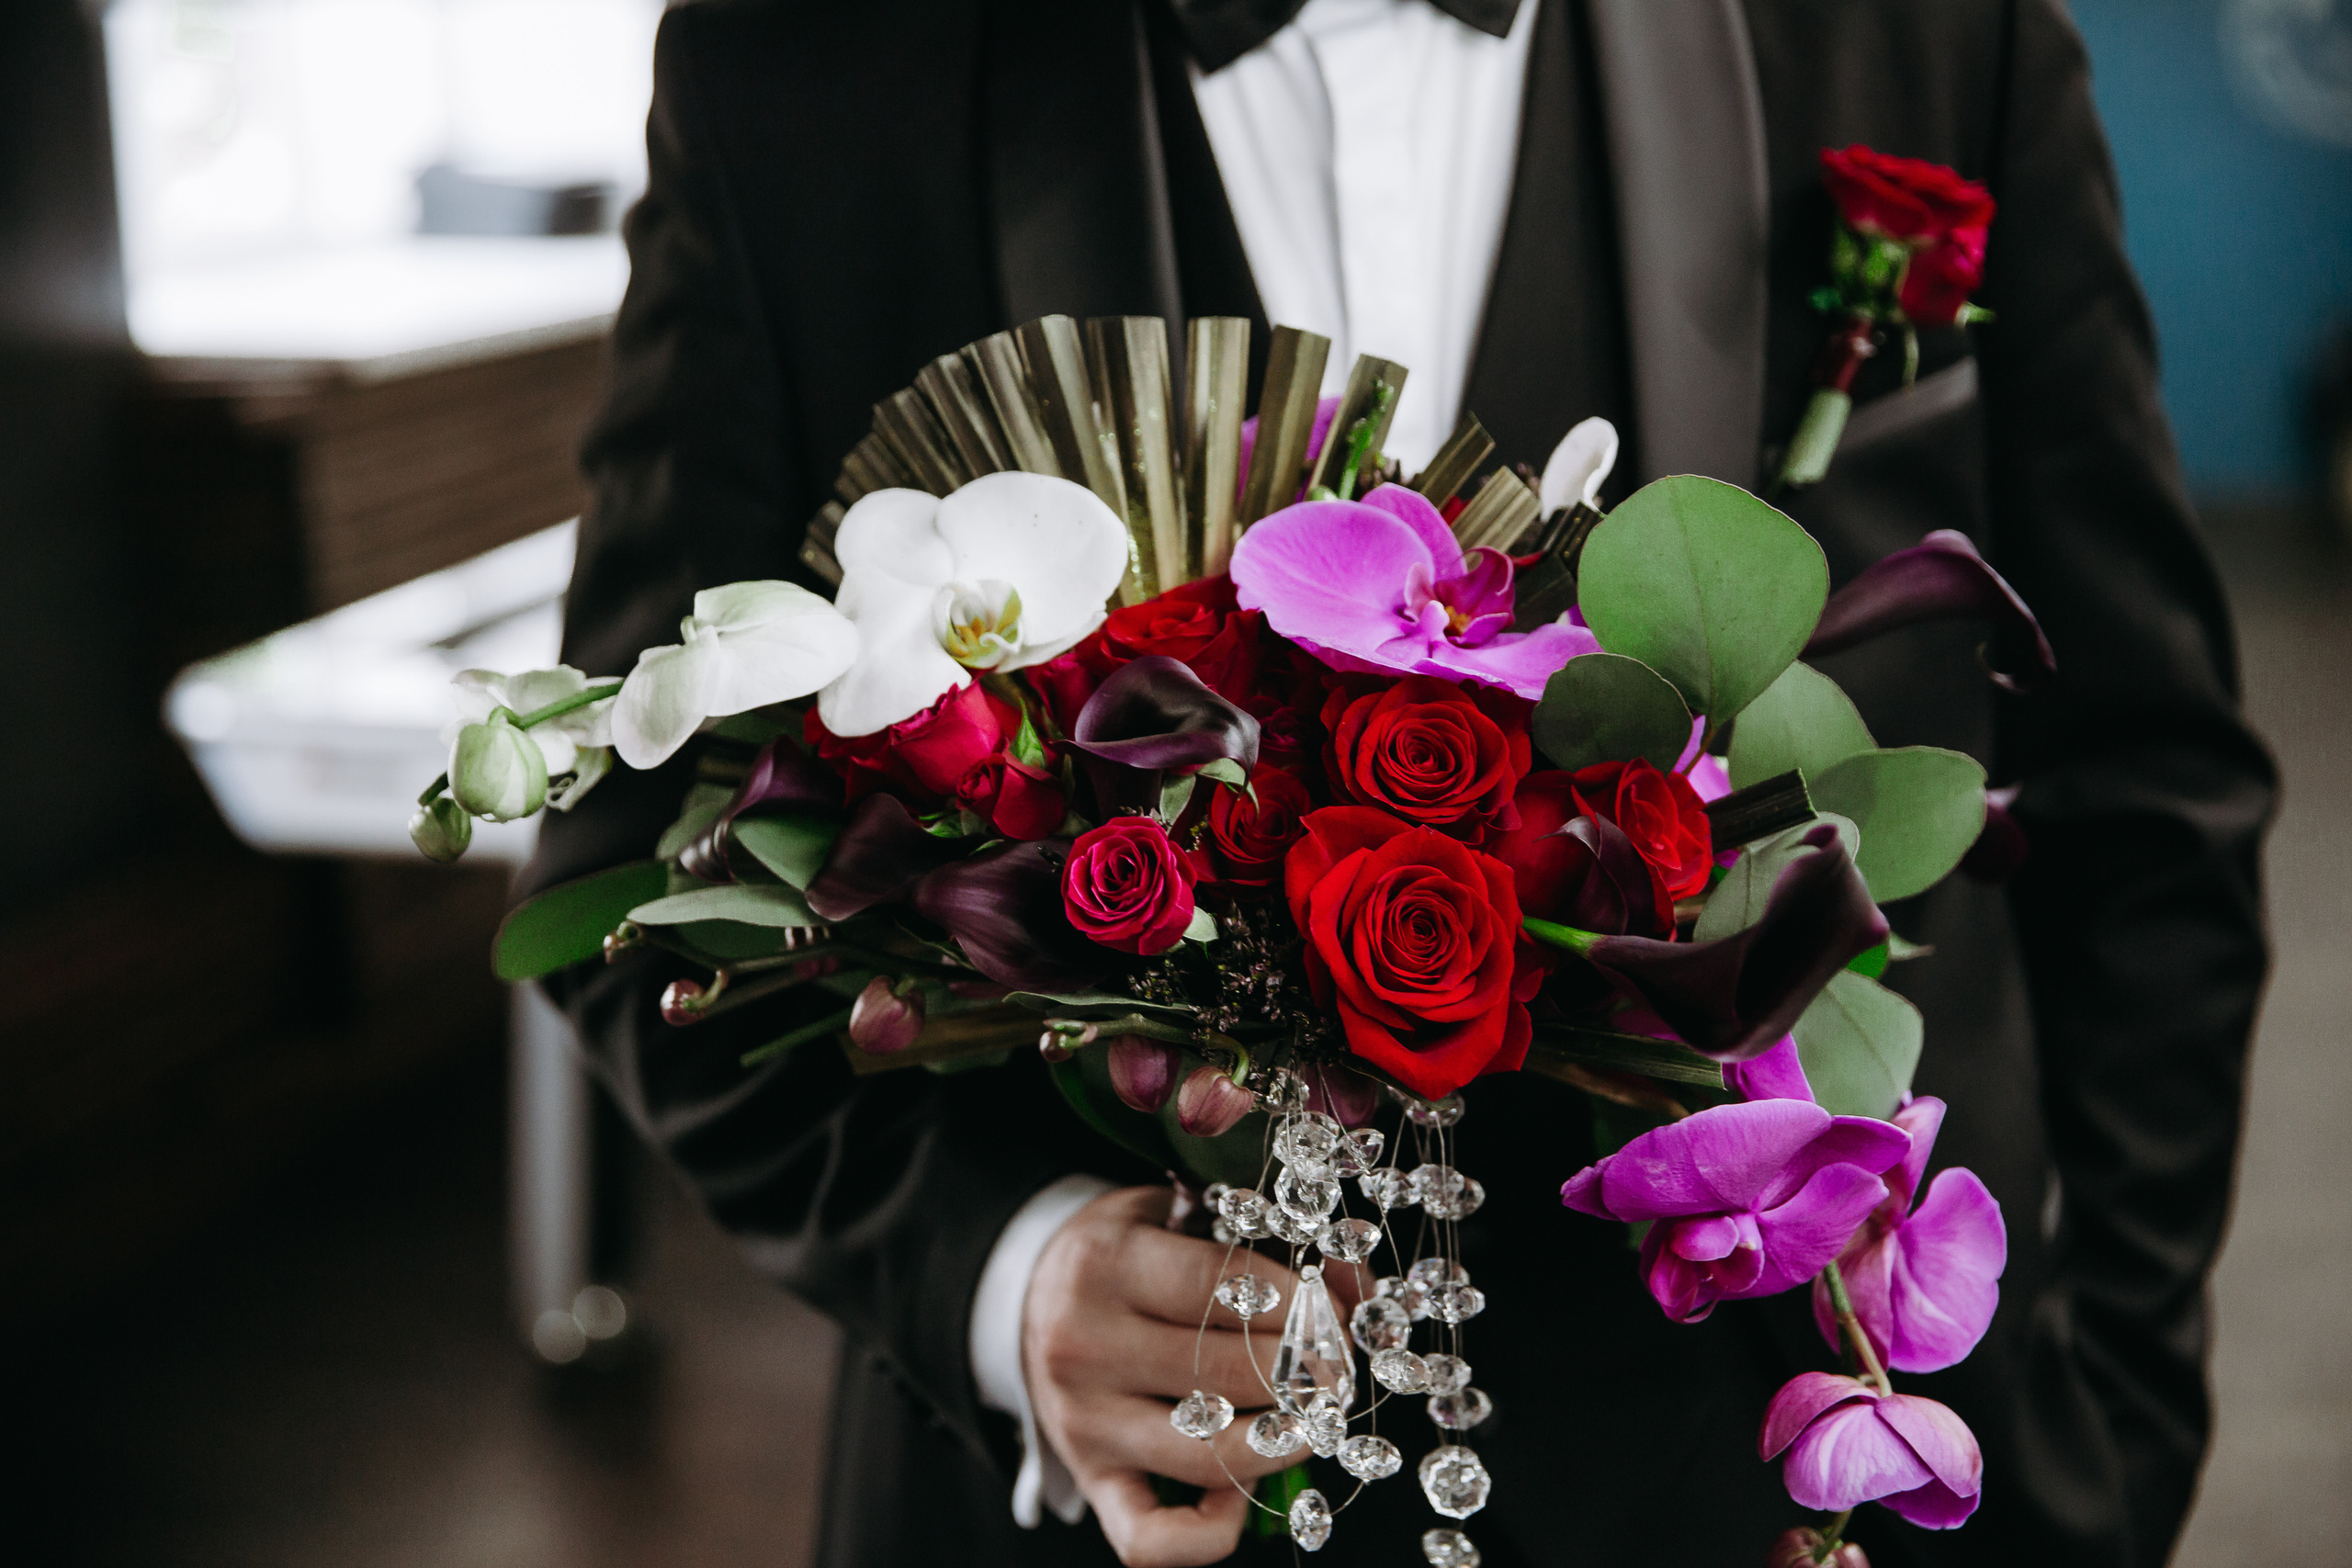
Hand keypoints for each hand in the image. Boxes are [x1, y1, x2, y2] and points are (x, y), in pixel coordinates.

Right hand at [1023, 1186, 1358, 1566]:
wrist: (1028, 1294)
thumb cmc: (1124, 1252)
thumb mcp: (1180, 1214)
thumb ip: (1266, 1237)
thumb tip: (1353, 1284)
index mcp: (1107, 1264)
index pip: (1223, 1286)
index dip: (1296, 1302)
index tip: (1329, 1308)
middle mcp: (1085, 1346)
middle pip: (1227, 1372)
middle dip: (1305, 1371)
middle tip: (1337, 1364)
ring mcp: (1085, 1422)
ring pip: (1208, 1456)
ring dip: (1284, 1443)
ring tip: (1315, 1417)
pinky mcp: (1089, 1478)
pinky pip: (1149, 1539)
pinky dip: (1207, 1535)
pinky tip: (1241, 1496)